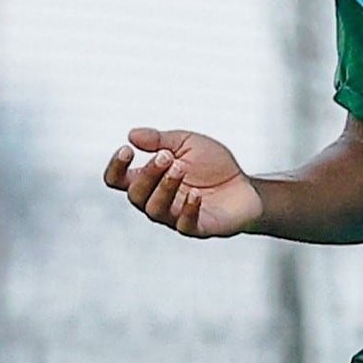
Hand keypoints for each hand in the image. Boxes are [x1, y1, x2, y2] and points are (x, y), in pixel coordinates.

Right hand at [103, 128, 263, 239]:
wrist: (247, 186)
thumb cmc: (214, 166)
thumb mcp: (187, 143)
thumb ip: (160, 139)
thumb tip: (132, 135)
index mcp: (149, 180)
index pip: (117, 180)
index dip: (115, 167)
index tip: (127, 150)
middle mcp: (157, 201)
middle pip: (135, 195)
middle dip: (148, 174)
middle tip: (167, 157)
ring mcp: (175, 217)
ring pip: (155, 210)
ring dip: (164, 188)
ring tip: (180, 169)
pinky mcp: (198, 228)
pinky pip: (184, 225)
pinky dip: (187, 209)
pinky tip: (195, 194)